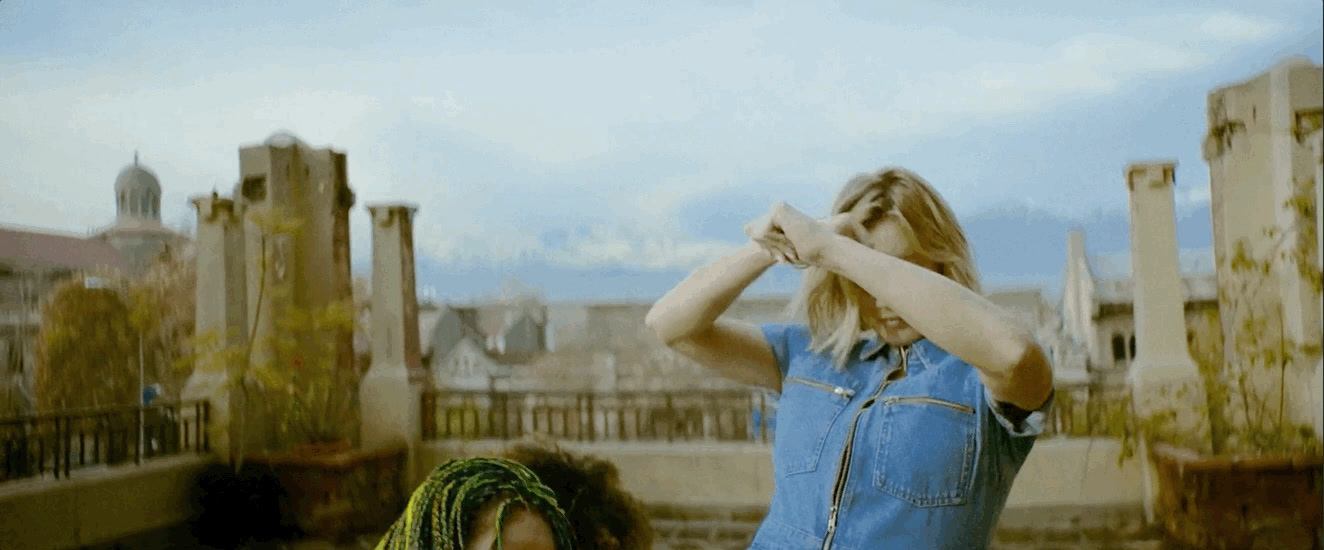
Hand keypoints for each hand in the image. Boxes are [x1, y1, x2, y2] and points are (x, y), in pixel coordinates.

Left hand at [745, 203, 862, 267]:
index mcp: (779, 214)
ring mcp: (777, 207)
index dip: (770, 249)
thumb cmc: (807, 250)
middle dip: (771, 248)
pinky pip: (761, 234)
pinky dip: (775, 243)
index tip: (787, 254)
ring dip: (775, 247)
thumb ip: (763, 236)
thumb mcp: (780, 246)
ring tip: (794, 245)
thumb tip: (744, 228)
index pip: (756, 236)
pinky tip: (792, 239)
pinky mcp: (777, 211)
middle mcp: (777, 207)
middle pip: (754, 235)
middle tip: (793, 250)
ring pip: (757, 235)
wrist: (825, 249)